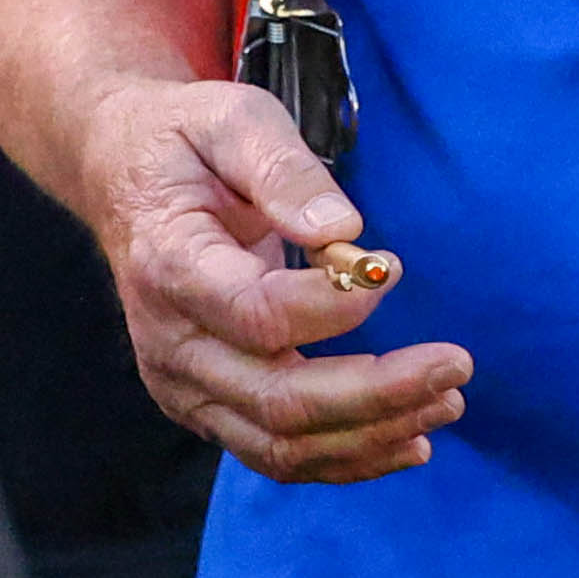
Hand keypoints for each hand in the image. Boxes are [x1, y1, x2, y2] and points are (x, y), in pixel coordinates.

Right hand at [76, 73, 466, 485]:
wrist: (122, 175)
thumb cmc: (184, 142)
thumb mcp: (231, 120)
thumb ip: (283, 170)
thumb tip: (344, 231)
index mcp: (168, 265)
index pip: (258, 315)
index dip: (335, 305)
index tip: (392, 266)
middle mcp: (170, 343)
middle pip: (278, 401)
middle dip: (377, 393)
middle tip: (456, 365)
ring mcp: (183, 386)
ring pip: (282, 444)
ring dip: (373, 435)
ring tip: (446, 401)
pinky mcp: (205, 407)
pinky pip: (277, 453)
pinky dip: (348, 457)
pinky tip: (409, 439)